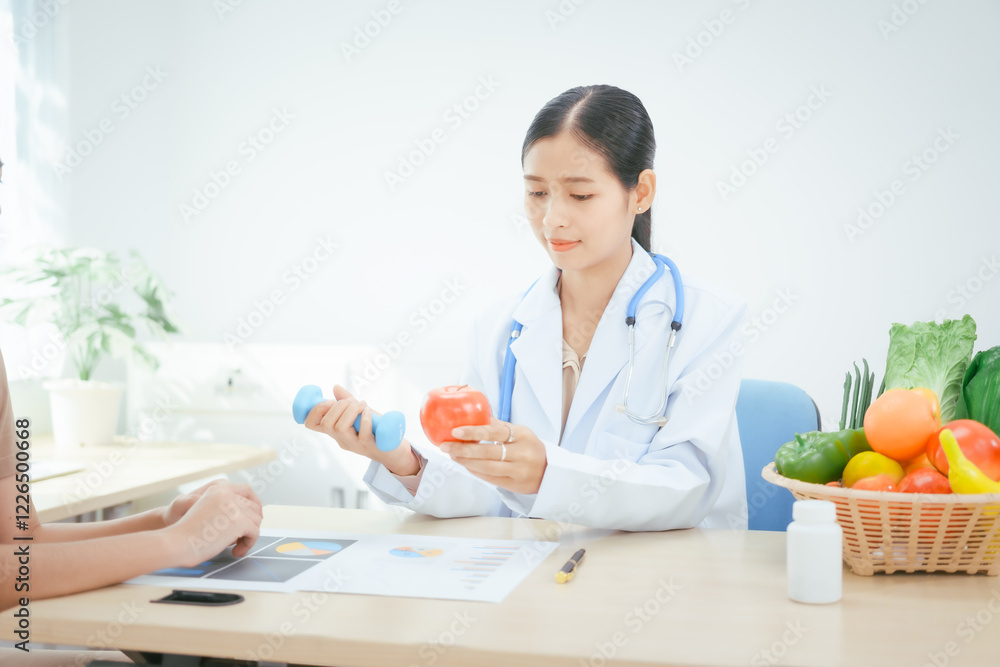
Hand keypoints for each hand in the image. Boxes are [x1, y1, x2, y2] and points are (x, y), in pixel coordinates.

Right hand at [167, 483, 263, 565]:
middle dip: (251, 524)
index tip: (254, 518)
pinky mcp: (239, 521)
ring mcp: (234, 507)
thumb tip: (251, 516)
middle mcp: (227, 493)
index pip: (247, 491)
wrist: (175, 543)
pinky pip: (255, 533)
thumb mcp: (206, 510)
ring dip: (248, 536)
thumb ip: (224, 507)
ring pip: (256, 521)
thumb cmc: (187, 533)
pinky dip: (248, 544)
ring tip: (236, 546)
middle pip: (254, 507)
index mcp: (218, 488)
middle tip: (242, 538)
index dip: (254, 504)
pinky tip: (236, 551)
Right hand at [304, 384, 420, 475]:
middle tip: (351, 401)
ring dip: (351, 410)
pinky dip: (365, 419)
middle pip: (326, 424)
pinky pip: (362, 434)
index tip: (329, 400)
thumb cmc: (376, 431)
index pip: (312, 424)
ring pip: (340, 428)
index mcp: (336, 431)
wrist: (394, 450)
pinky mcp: (370, 446)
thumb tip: (335, 387)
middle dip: (337, 406)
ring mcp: (355, 445)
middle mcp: (342, 440)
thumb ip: (347, 401)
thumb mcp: (360, 414)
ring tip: (362, 404)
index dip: (314, 410)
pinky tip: (369, 411)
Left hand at [440, 418, 546, 493]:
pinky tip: (465, 465)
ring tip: (452, 455)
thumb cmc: (531, 448)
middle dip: (463, 449)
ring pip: (487, 468)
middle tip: (445, 446)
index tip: (456, 431)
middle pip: (488, 452)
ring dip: (466, 462)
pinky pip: (490, 479)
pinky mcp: (515, 485)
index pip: (495, 432)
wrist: (550, 472)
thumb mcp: (521, 433)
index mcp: (523, 436)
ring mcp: (519, 471)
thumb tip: (474, 414)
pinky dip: (475, 471)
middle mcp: (522, 454)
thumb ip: (499, 426)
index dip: (474, 432)